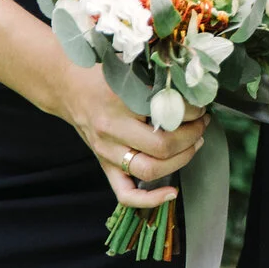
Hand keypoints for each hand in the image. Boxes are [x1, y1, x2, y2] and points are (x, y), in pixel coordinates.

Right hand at [51, 60, 206, 207]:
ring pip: (150, 169)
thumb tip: (194, 90)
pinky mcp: (104, 164)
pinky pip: (125, 194)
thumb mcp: (130, 69)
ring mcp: (106, 151)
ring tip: (195, 142)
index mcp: (118, 101)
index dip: (192, 111)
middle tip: (202, 123)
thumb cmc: (102, 73)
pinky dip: (149, 199)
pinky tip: (172, 192)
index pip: (166, 113)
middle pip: (162, 146)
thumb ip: (157, 81)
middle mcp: (111, 129)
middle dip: (192, 136)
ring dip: (182, 159)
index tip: (200, 105)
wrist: (66, 85)